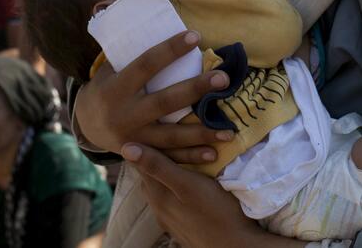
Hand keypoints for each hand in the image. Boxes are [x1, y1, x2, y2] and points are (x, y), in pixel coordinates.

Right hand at [75, 31, 232, 163]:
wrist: (87, 125)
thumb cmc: (108, 86)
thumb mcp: (110, 67)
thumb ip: (131, 51)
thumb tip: (153, 16)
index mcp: (116, 87)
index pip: (146, 64)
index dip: (170, 50)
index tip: (195, 36)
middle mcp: (125, 114)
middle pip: (164, 101)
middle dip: (195, 90)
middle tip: (224, 79)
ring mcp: (134, 139)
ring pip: (171, 136)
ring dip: (201, 133)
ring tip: (229, 129)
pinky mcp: (142, 157)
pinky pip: (169, 159)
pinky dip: (192, 158)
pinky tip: (215, 154)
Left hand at [125, 144, 296, 247]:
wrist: (236, 247)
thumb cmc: (216, 211)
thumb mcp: (187, 185)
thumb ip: (158, 166)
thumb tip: (125, 147)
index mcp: (156, 193)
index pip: (140, 161)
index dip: (145, 142)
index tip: (153, 125)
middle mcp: (157, 207)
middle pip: (150, 174)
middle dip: (157, 155)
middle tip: (169, 134)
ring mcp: (169, 219)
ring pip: (162, 187)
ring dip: (168, 171)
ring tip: (181, 155)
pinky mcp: (182, 225)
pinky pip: (173, 199)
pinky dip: (176, 186)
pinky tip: (188, 182)